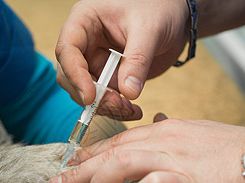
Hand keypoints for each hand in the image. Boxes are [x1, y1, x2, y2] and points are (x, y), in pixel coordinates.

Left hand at [50, 114, 244, 182]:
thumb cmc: (232, 154)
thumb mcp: (196, 134)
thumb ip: (172, 133)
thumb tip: (157, 122)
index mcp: (165, 132)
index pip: (120, 140)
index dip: (93, 152)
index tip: (73, 163)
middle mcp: (164, 141)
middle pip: (114, 151)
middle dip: (82, 167)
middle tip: (60, 181)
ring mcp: (176, 160)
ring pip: (125, 162)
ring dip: (101, 181)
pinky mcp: (190, 182)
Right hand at [55, 0, 188, 119]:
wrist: (177, 17)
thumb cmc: (159, 8)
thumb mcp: (150, 30)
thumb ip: (138, 60)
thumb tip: (128, 92)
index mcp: (85, 20)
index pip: (67, 50)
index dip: (75, 75)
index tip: (90, 96)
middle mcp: (85, 43)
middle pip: (70, 76)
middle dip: (90, 95)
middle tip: (116, 105)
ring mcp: (96, 61)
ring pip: (86, 92)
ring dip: (104, 106)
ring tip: (129, 109)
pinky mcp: (108, 77)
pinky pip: (104, 99)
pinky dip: (116, 108)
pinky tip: (133, 110)